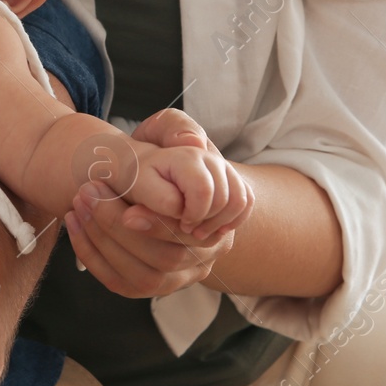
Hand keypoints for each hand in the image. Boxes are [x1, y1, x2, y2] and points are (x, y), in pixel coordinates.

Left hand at [63, 108, 248, 297]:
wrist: (149, 179)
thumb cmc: (159, 152)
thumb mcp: (167, 129)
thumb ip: (177, 128)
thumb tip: (192, 142)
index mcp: (219, 212)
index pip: (192, 229)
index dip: (157, 223)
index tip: (126, 209)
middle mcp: (208, 250)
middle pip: (166, 257)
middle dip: (119, 228)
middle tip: (87, 194)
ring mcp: (184, 274)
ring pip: (145, 278)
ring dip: (102, 242)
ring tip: (78, 204)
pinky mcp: (155, 285)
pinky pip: (123, 284)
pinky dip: (93, 256)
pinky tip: (74, 224)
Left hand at [126, 108, 251, 237]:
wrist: (144, 166)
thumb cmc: (140, 174)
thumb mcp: (138, 178)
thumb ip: (156, 191)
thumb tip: (183, 188)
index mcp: (188, 153)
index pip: (204, 190)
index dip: (193, 213)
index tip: (178, 221)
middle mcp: (211, 158)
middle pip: (225, 200)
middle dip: (205, 221)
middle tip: (185, 229)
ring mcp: (224, 168)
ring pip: (240, 201)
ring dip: (221, 223)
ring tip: (197, 231)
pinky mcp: (231, 180)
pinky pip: (246, 202)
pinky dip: (233, 220)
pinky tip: (214, 230)